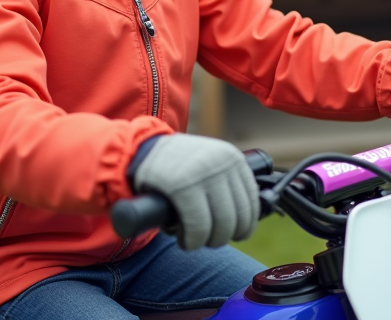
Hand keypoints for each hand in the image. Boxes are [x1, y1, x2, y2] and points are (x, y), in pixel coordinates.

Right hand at [131, 134, 258, 249]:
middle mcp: (222, 164)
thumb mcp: (208, 162)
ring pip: (220, 225)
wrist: (138, 148)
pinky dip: (192, 240)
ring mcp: (202, 175)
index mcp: (232, 158)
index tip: (236, 235)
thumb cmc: (175, 163)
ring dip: (207, 241)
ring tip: (194, 240)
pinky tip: (184, 240)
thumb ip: (225, 180)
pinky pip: (197, 226)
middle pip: (237, 217)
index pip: (252, 202)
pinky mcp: (182, 187)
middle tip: (208, 240)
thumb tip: (245, 217)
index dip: (245, 226)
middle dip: (223, 237)